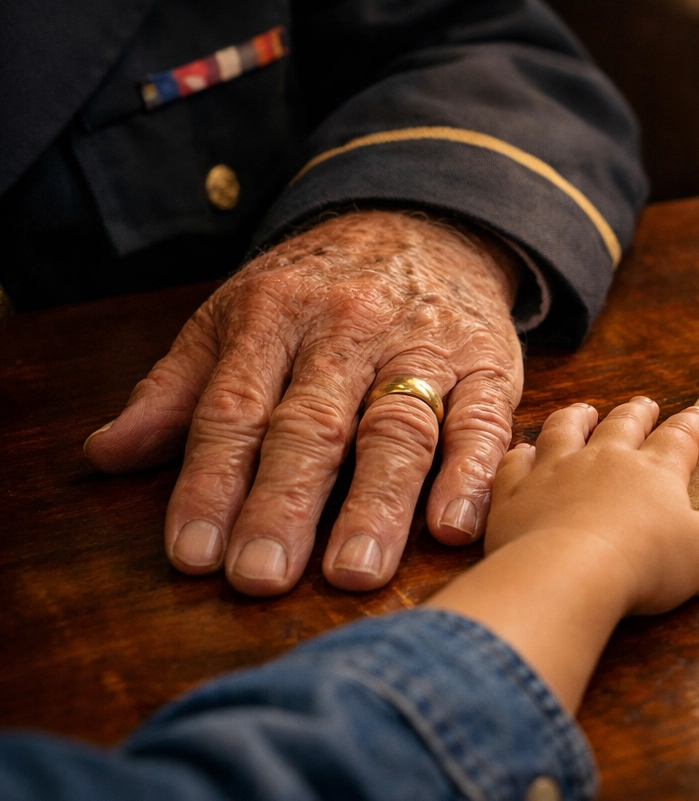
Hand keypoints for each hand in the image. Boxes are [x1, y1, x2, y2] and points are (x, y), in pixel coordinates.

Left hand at [84, 210, 523, 595]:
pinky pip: (484, 422)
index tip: (195, 555)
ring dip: (376, 503)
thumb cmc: (320, 288)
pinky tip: (454, 527)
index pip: (235, 410)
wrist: (428, 223)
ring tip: (353, 570)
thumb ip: (179, 388)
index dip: (211, 482)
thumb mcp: (236, 315)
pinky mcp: (489, 364)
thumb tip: (106, 455)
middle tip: (261, 578)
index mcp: (274, 317)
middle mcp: (349, 330)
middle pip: (313, 425)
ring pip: (399, 428)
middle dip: (284, 504)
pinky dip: (473, 475)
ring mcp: (425, 347)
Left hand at [430, 398, 698, 708]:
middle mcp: (605, 458)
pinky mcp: (515, 491)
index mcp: (655, 471)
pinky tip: (523, 452)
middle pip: (623, 426)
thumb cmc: (645, 564)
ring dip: (578, 418)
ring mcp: (556, 470)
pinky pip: (517, 461)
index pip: (678, 440)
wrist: (566, 573)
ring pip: (566, 430)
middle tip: (645, 403)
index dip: (691, 425)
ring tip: (584, 410)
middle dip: (637, 414)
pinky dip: (521, 453)